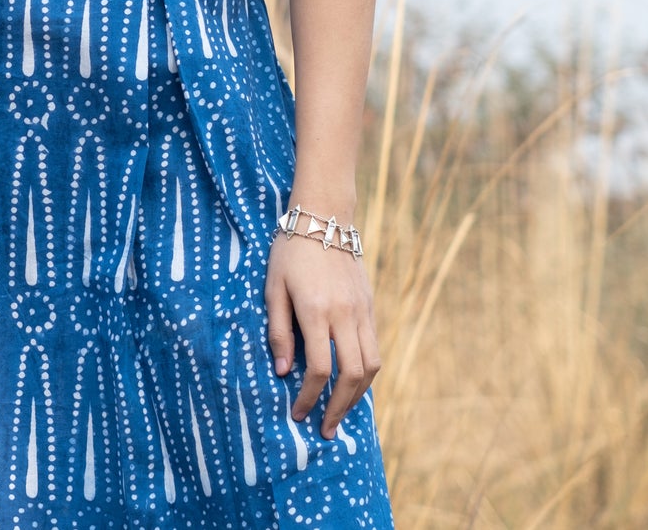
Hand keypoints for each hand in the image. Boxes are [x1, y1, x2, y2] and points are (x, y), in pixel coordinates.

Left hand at [264, 230, 381, 438]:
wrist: (324, 218)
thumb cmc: (290, 251)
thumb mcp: (273, 287)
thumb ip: (278, 330)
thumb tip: (282, 372)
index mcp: (316, 310)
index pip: (319, 368)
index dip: (309, 397)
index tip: (297, 413)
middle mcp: (345, 314)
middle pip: (351, 375)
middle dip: (338, 408)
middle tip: (325, 429)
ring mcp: (362, 311)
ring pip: (371, 366)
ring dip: (357, 396)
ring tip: (341, 412)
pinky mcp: (371, 307)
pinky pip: (375, 349)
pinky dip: (367, 373)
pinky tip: (353, 383)